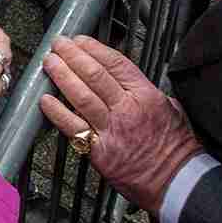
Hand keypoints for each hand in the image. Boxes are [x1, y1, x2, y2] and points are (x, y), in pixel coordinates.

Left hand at [35, 36, 206, 213]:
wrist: (176, 182)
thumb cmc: (175, 149)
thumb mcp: (172, 108)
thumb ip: (148, 92)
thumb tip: (131, 79)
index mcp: (146, 95)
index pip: (115, 63)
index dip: (93, 48)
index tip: (80, 40)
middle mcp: (127, 109)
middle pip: (94, 74)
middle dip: (72, 55)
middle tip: (58, 44)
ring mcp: (112, 130)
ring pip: (81, 95)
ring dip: (62, 76)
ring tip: (49, 63)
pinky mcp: (99, 150)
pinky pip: (73, 126)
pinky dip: (56, 111)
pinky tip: (45, 99)